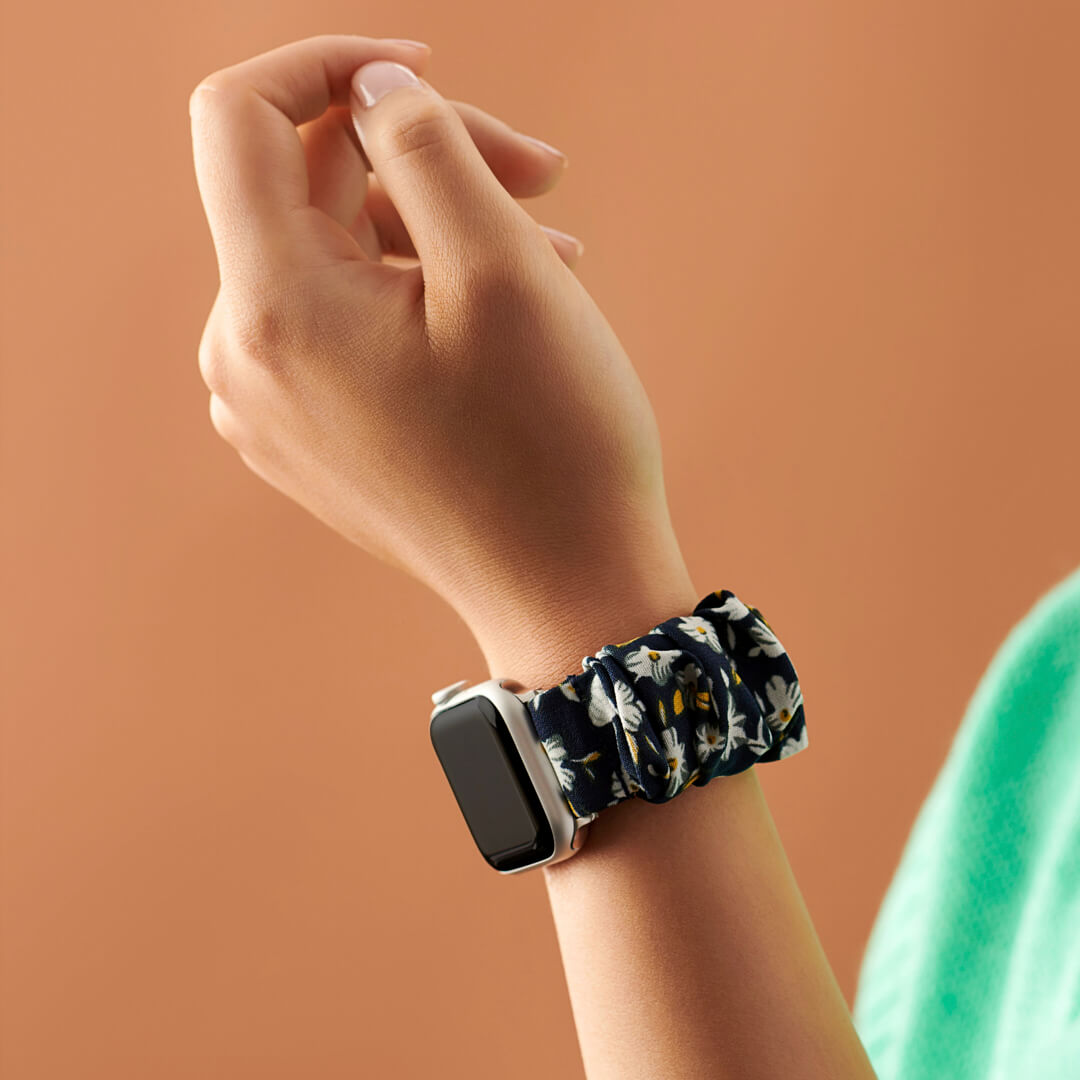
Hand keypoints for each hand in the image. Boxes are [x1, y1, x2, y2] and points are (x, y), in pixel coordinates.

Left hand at [190, 35, 694, 681]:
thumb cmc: (551, 442)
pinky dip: (414, 296)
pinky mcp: (310, 439)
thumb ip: (425, 146)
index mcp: (274, 309)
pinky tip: (501, 315)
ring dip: (436, 233)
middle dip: (422, 160)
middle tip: (544, 174)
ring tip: (550, 257)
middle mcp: (245, 360)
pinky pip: (343, 327)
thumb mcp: (501, 267)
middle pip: (308, 193)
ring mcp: (272, 409)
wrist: (565, 593)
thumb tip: (372, 92)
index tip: (422, 71)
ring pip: (336, 260)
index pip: (241, 119)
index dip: (329, 64)